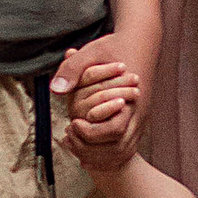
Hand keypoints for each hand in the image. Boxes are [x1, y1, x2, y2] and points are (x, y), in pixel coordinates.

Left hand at [52, 31, 151, 162]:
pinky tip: (86, 149)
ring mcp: (139, 119)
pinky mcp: (136, 122)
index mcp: (130, 98)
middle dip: (91, 148)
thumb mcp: (92, 52)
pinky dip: (105, 152)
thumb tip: (56, 89)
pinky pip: (124, 147)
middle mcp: (138, 113)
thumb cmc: (115, 47)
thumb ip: (74, 68)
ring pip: (122, 152)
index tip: (72, 123)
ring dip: (98, 154)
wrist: (141, 42)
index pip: (114, 130)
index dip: (92, 133)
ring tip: (75, 143)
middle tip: (71, 133)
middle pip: (119, 147)